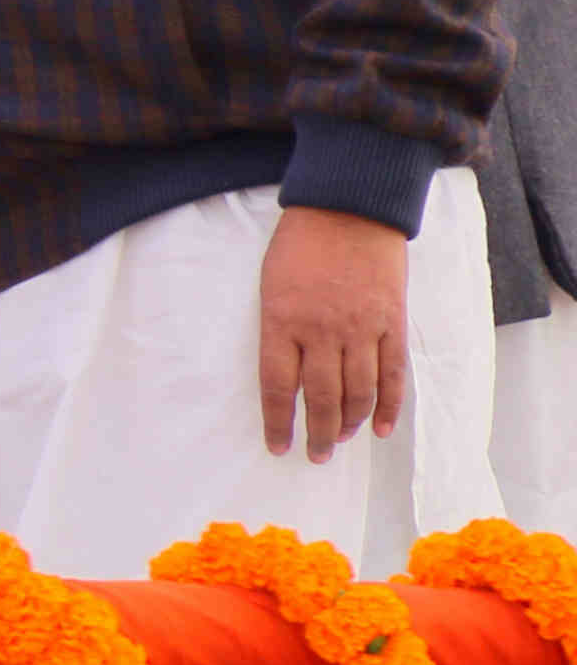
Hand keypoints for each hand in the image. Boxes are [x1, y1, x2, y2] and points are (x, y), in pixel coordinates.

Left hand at [260, 204, 408, 460]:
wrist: (350, 208)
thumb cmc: (300, 244)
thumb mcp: (271, 283)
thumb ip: (278, 328)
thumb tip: (287, 373)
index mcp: (282, 321)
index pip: (278, 387)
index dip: (277, 422)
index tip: (278, 447)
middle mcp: (322, 331)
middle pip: (321, 398)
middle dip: (317, 433)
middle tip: (315, 456)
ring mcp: (361, 329)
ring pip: (358, 392)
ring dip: (349, 423)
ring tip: (339, 440)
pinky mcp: (391, 323)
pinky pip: (392, 374)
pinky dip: (388, 406)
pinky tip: (379, 428)